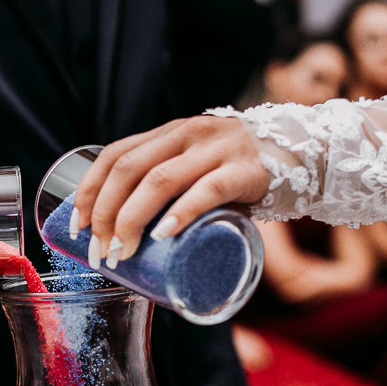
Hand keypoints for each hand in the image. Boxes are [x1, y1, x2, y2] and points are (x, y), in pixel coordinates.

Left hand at [72, 116, 268, 265]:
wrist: (309, 156)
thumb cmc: (241, 176)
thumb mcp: (199, 169)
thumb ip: (171, 189)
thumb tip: (128, 240)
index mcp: (170, 134)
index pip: (115, 154)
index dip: (91, 189)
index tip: (77, 225)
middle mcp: (188, 134)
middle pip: (130, 169)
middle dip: (106, 214)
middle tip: (101, 252)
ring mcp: (218, 149)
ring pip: (160, 179)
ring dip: (132, 219)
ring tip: (123, 252)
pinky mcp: (247, 170)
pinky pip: (209, 189)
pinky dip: (182, 212)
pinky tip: (165, 234)